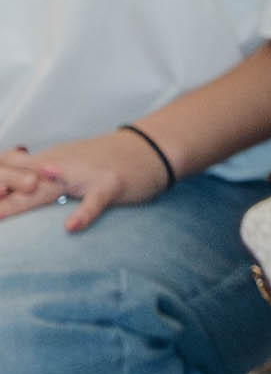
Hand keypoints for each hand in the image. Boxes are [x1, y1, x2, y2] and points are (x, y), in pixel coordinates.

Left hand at [0, 131, 174, 230]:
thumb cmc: (105, 163)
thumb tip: (3, 194)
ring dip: (21, 203)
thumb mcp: (66, 169)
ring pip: (48, 190)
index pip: (6, 176)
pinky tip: (70, 226)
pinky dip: (83, 213)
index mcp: (46, 163)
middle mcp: (59, 165)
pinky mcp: (111, 184)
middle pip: (18, 185)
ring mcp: (85, 173)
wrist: (152, 147)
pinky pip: (95, 200)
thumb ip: (34, 183)